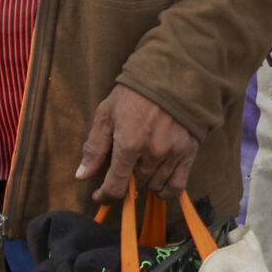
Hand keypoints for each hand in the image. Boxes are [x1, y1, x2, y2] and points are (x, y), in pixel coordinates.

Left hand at [74, 85, 199, 203]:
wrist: (173, 76)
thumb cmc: (135, 93)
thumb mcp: (106, 114)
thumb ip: (95, 147)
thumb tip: (82, 175)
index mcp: (129, 145)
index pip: (115, 186)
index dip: (105, 195)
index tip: (100, 195)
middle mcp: (152, 154)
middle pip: (135, 184)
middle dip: (126, 179)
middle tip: (123, 167)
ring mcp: (172, 154)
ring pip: (155, 184)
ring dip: (144, 181)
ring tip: (140, 168)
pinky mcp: (188, 152)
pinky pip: (178, 184)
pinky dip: (167, 190)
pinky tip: (159, 185)